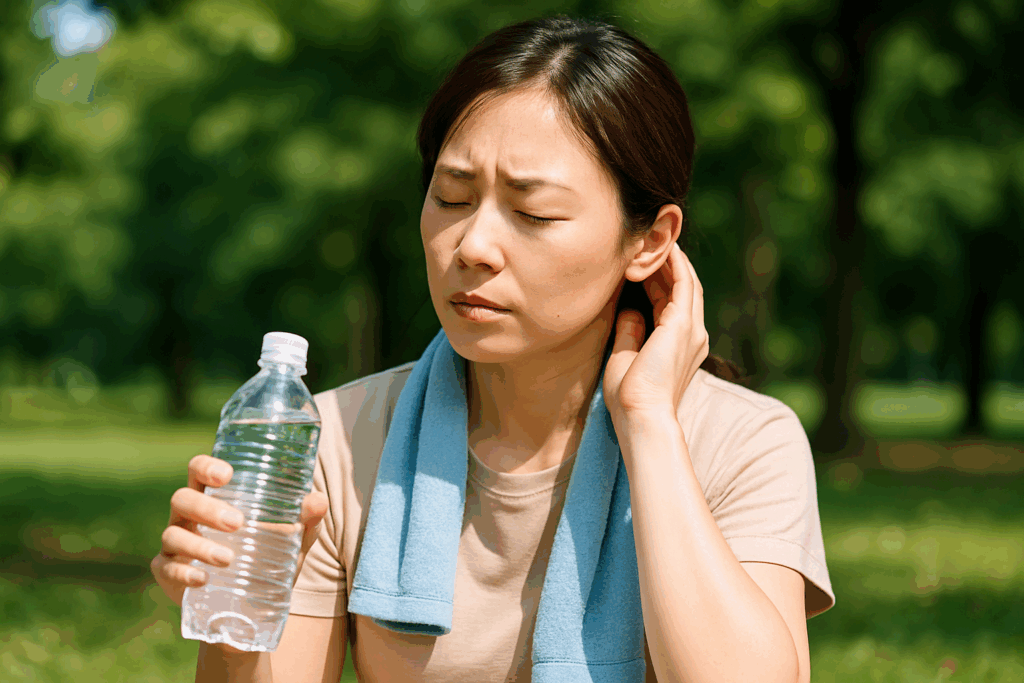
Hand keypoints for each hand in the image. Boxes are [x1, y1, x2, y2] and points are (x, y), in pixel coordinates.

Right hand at [150, 455, 328, 609]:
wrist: (251, 606)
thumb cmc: (266, 557)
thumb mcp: (290, 540)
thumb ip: (305, 520)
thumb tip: (318, 501)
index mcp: (212, 497)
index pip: (198, 470)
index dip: (206, 466)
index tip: (226, 474)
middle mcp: (188, 516)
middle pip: (183, 499)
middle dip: (207, 508)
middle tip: (238, 522)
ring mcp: (175, 544)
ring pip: (173, 534)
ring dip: (200, 545)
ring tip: (228, 559)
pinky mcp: (168, 573)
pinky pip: (167, 569)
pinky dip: (184, 573)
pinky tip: (203, 579)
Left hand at [603, 242, 708, 426]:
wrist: (641, 416)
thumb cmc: (629, 398)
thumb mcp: (625, 358)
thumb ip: (630, 333)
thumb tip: (629, 310)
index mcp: (680, 347)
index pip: (670, 305)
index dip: (657, 282)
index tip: (640, 265)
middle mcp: (692, 337)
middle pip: (683, 290)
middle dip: (669, 266)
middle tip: (652, 242)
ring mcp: (691, 330)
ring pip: (686, 283)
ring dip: (673, 260)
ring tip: (658, 238)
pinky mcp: (682, 325)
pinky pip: (683, 284)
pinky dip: (675, 265)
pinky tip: (665, 248)